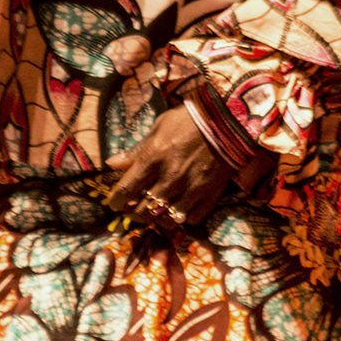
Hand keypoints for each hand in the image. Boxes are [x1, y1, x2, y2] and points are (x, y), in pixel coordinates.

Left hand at [104, 106, 235, 227]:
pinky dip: (183, 218)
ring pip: (166, 219)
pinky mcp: (210, 196)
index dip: (115, 201)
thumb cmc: (188, 120)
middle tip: (133, 207)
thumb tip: (112, 164)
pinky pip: (192, 219)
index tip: (114, 203)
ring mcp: (191, 189)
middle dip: (133, 212)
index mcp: (153, 159)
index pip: (126, 190)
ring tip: (155, 211)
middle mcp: (170, 178)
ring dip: (156, 218)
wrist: (228, 120)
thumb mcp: (158, 128)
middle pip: (143, 210)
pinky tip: (179, 209)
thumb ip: (136, 150)